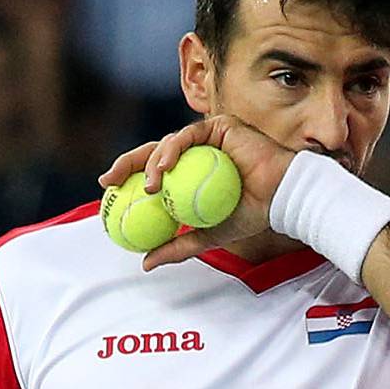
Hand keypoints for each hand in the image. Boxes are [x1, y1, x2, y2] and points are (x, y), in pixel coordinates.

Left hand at [97, 113, 293, 269]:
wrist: (281, 200)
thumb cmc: (251, 215)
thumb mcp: (206, 237)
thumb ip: (177, 246)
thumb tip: (145, 263)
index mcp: (190, 172)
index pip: (154, 172)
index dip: (128, 177)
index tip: (108, 191)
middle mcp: (196, 151)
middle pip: (153, 152)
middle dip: (126, 163)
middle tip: (109, 180)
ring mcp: (207, 136)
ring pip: (168, 144)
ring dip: (152, 162)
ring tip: (149, 186)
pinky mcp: (218, 125)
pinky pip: (189, 135)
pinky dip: (173, 150)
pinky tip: (164, 168)